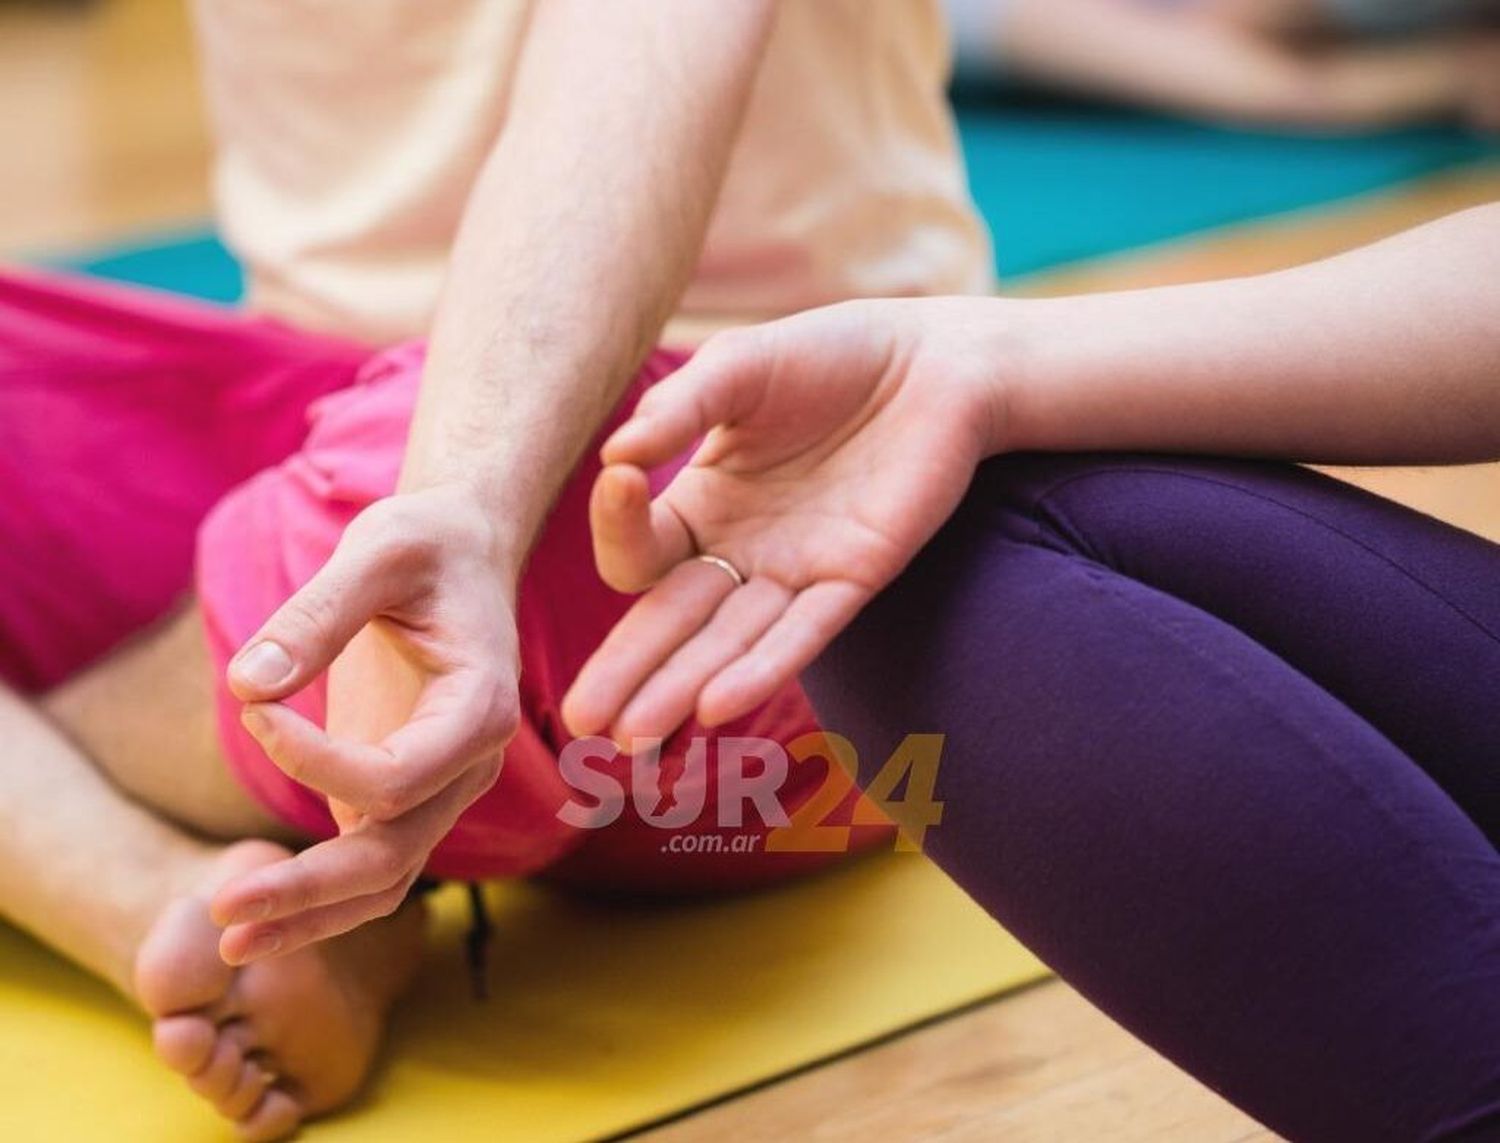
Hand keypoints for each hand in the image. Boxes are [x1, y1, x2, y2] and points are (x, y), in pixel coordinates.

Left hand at [209, 484, 521, 962]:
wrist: (460, 553)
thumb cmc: (426, 545)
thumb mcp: (377, 553)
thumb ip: (316, 616)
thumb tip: (247, 686)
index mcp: (479, 709)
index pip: (396, 777)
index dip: (313, 761)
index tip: (254, 706)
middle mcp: (468, 763)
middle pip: (394, 855)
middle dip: (308, 888)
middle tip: (221, 907)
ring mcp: (438, 787)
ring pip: (384, 878)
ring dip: (309, 914)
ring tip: (228, 937)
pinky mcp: (402, 792)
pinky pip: (367, 864)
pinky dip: (315, 899)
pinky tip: (250, 920)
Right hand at [561, 298, 1009, 742]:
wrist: (933, 361)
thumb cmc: (829, 355)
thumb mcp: (740, 368)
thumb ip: (681, 408)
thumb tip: (615, 456)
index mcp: (701, 505)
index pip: (641, 550)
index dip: (619, 526)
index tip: (620, 480)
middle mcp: (741, 550)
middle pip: (672, 622)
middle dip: (628, 671)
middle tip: (583, 721)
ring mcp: (796, 570)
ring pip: (729, 643)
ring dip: (682, 688)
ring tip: (634, 738)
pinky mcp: (856, 578)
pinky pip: (804, 633)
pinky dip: (763, 668)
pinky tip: (716, 706)